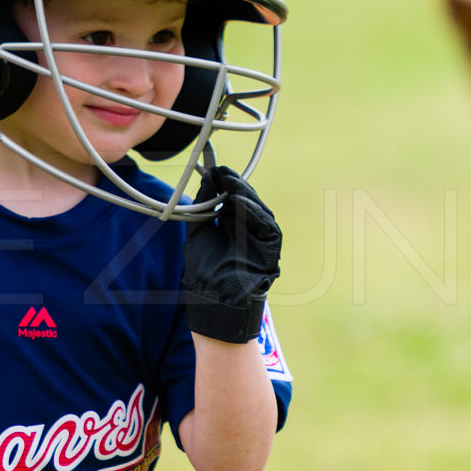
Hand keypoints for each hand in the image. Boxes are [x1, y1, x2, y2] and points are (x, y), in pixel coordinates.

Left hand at [183, 166, 281, 343]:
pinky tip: (239, 202)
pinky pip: (266, 224)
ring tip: (229, 182)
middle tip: (221, 171)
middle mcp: (248, 229)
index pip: (231, 197)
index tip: (213, 169)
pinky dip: (253, 212)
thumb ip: (202, 207)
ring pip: (257, 209)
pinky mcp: (271, 247)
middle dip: (234, 184)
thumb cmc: (204, 272)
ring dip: (243, 194)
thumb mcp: (198, 232)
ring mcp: (261, 237)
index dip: (224, 183)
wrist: (214, 302)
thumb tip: (206, 179)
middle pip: (246, 200)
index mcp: (231, 225)